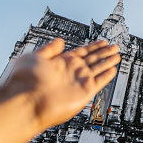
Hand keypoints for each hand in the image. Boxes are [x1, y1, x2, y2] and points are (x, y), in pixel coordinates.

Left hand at [4, 38, 119, 130]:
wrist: (26, 102)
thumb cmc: (25, 81)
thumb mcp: (35, 57)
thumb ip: (50, 49)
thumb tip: (59, 40)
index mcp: (62, 62)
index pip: (82, 51)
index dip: (93, 46)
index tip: (103, 42)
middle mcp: (72, 71)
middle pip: (93, 59)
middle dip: (104, 52)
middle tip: (115, 47)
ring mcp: (78, 81)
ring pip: (98, 68)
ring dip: (108, 62)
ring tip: (117, 56)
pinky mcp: (84, 92)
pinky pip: (100, 81)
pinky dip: (107, 75)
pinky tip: (113, 70)